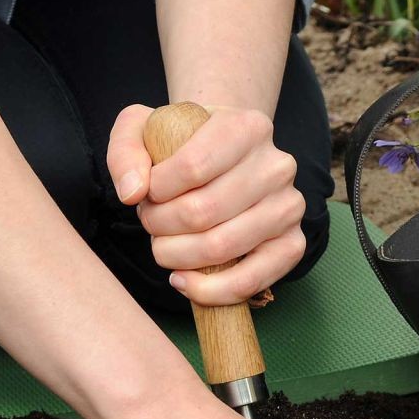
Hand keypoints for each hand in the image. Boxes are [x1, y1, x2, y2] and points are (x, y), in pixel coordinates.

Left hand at [106, 103, 306, 304]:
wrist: (224, 158)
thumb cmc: (183, 146)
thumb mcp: (144, 128)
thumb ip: (125, 150)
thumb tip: (132, 193)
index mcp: (247, 128)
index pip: (192, 166)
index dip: (156, 191)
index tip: (146, 194)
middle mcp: (277, 165)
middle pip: (203, 211)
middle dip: (160, 226)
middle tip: (151, 223)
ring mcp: (289, 207)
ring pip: (222, 248)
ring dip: (177, 256)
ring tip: (164, 246)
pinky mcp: (293, 244)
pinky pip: (251, 280)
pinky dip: (209, 290)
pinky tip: (184, 280)